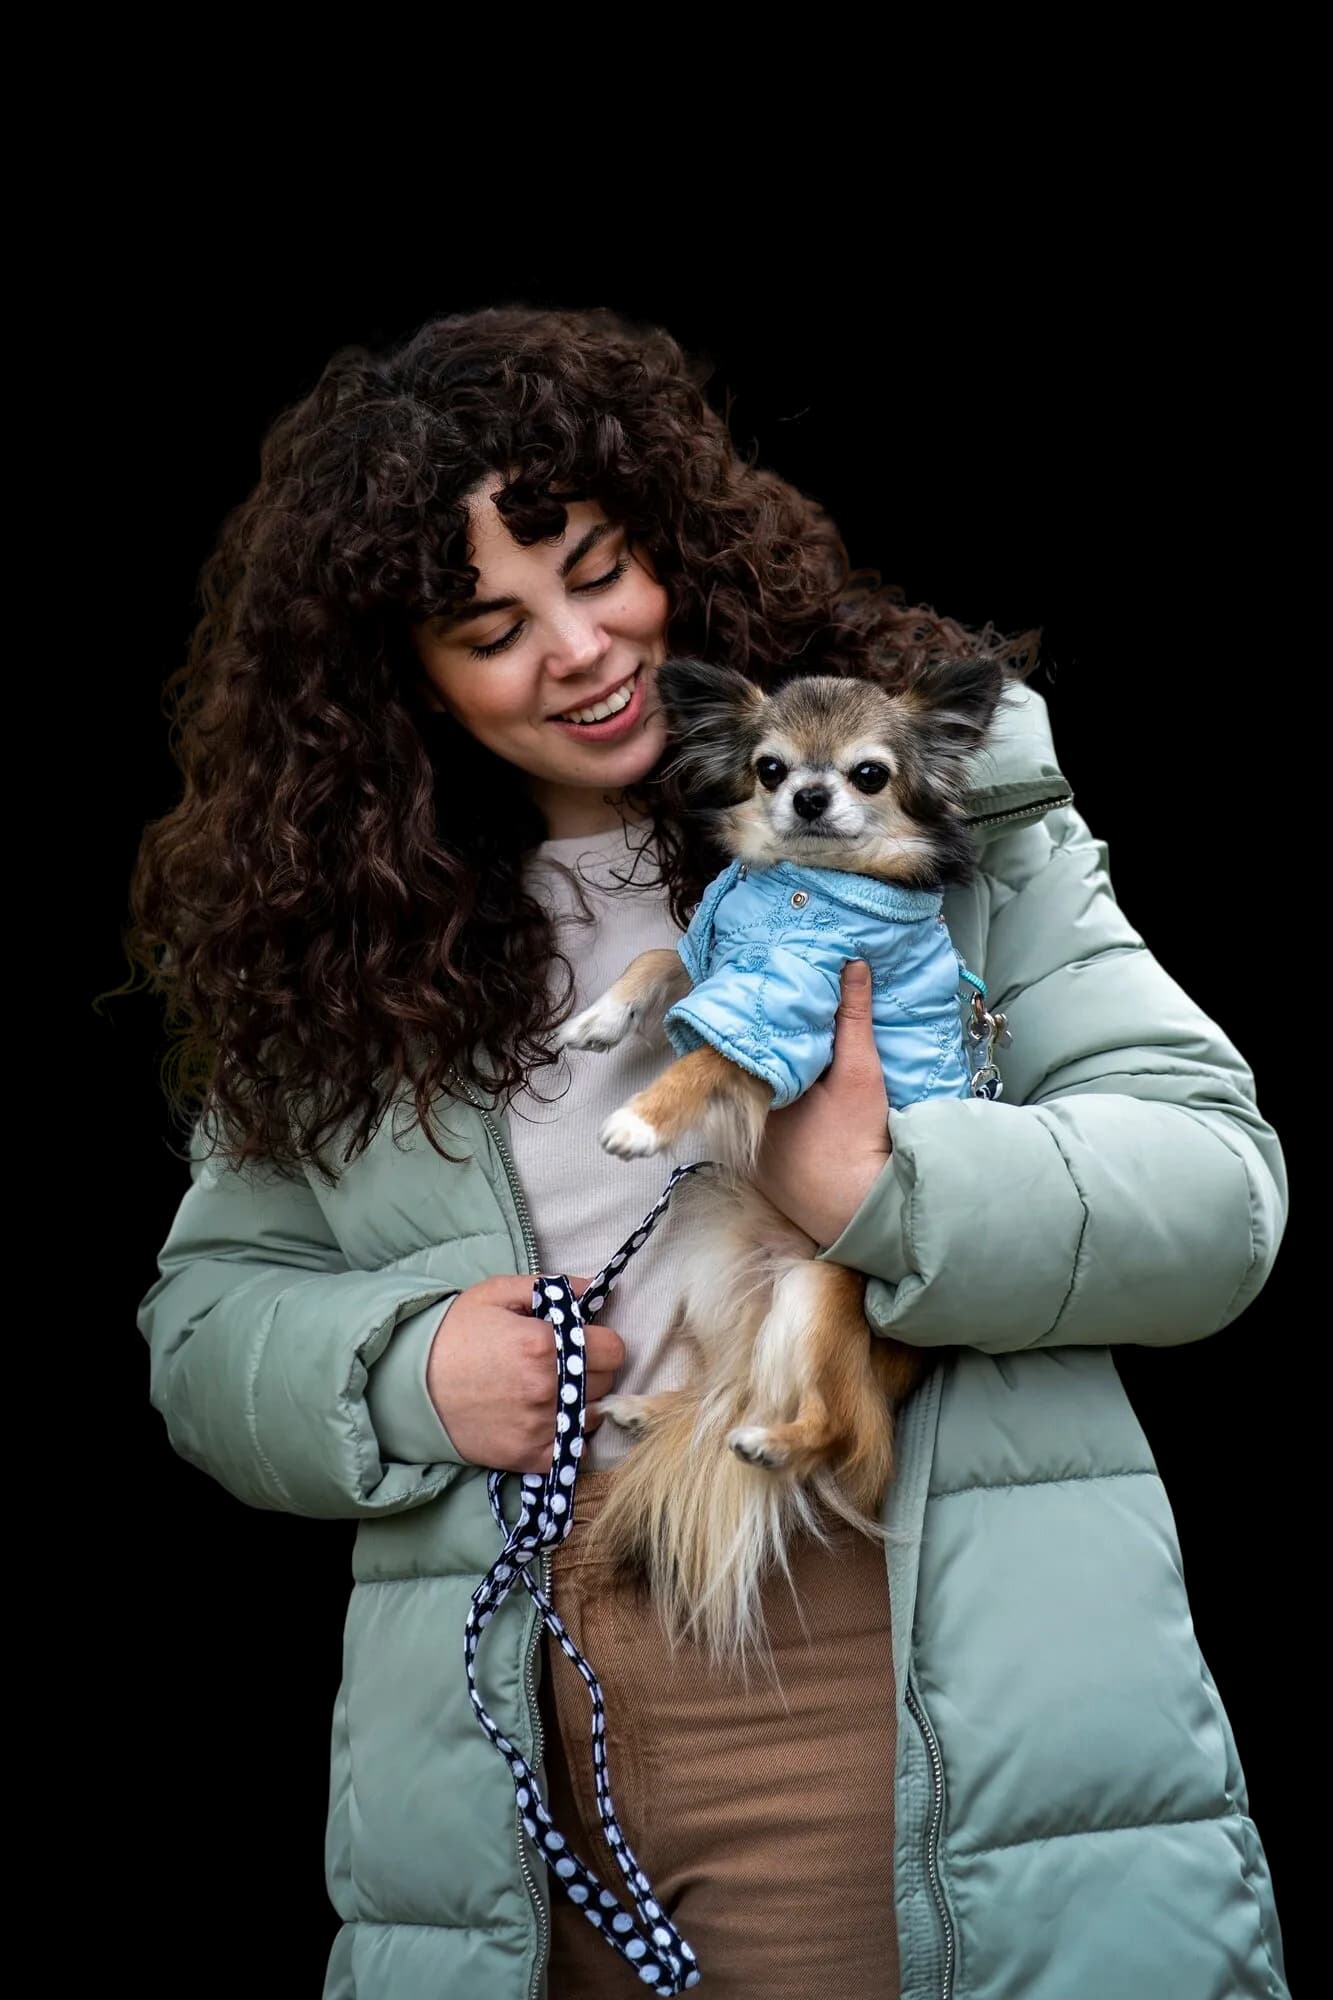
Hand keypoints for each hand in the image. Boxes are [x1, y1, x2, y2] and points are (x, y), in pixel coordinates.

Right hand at [425, 1274, 625, 1472]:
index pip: (613, 1349)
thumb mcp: (497, 1293)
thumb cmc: (454, 1332)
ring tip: (550, 1390)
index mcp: (544, 1345)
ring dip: (580, 1403)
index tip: (583, 1341)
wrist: (408, 1384)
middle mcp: (546, 1389)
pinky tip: (544, 1418)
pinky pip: (571, 1449)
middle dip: (590, 1369)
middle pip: (604, 1382)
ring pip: (591, 1416)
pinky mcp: (527, 1457)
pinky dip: (565, 1435)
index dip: (600, 1341)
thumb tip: (592, 1289)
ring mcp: (538, 1427)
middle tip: (562, 1363)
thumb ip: (551, 1287)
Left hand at [752, 959, 891, 1247]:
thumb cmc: (856, 1138)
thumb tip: (851, 966)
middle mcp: (747, 1122)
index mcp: (761, 1091)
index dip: (768, 1033)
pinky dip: (778, 1128)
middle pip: (757, 1081)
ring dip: (774, 1098)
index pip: (757, 1052)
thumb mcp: (860, 1070)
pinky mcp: (766, 1176)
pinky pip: (765, 1140)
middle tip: (790, 1038)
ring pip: (760, 1112)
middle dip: (771, 1063)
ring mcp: (753, 1153)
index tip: (778, 1011)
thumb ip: (853, 1017)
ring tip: (797, 1079)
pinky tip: (799, 1120)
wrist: (861, 1210)